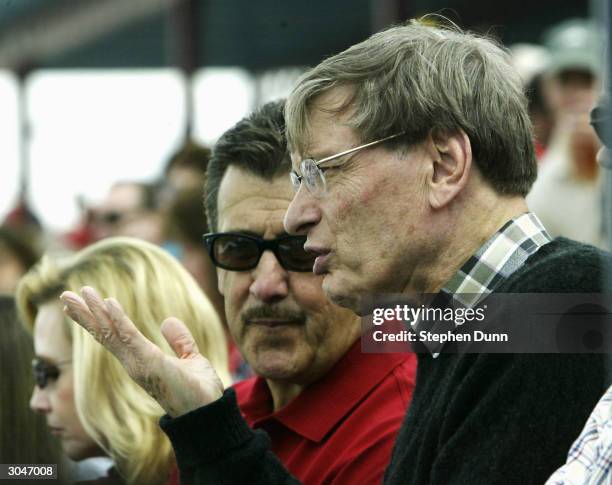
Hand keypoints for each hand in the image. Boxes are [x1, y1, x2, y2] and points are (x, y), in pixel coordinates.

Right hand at [60, 286, 223, 416]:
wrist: (208, 410)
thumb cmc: (199, 391)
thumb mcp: (191, 359)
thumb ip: (180, 341)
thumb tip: (168, 321)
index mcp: (142, 360)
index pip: (114, 336)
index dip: (98, 318)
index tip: (84, 302)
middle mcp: (134, 362)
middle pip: (103, 334)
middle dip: (84, 314)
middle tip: (65, 295)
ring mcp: (139, 363)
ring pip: (109, 333)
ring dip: (93, 312)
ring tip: (75, 293)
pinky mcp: (149, 362)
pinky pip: (130, 337)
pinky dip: (118, 320)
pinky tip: (109, 302)